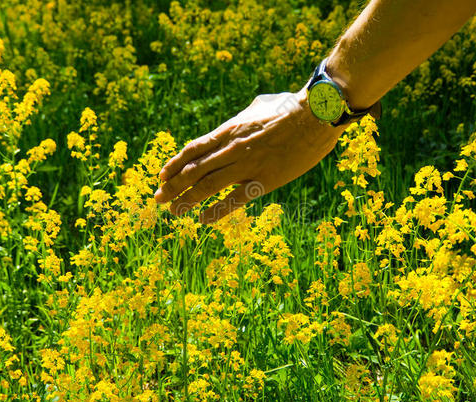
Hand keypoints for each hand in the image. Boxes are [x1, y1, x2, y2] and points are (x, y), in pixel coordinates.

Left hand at [154, 89, 344, 223]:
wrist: (316, 116)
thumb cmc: (291, 107)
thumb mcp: (258, 106)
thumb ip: (242, 117)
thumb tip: (238, 119)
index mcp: (229, 130)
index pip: (193, 149)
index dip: (174, 164)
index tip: (161, 175)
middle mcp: (231, 148)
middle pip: (193, 170)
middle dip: (172, 185)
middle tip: (158, 198)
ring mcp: (246, 165)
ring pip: (207, 186)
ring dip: (186, 200)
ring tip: (173, 211)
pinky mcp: (264, 181)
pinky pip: (234, 200)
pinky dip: (216, 211)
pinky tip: (203, 220)